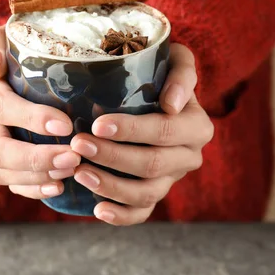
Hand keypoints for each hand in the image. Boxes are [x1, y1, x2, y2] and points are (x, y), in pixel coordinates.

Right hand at [0, 27, 80, 199]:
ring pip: (1, 170)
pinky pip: (8, 182)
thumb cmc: (21, 48)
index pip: (1, 106)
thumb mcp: (8, 36)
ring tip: (72, 170)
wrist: (13, 66)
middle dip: (36, 158)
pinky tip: (58, 187)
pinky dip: (32, 189)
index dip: (30, 118)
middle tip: (74, 157)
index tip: (64, 124)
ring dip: (37, 176)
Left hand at [70, 43, 213, 225]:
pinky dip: (121, 216)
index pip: (165, 131)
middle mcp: (189, 156)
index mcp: (197, 126)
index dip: (132, 130)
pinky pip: (142, 213)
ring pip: (146, 192)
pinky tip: (98, 209)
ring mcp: (172, 179)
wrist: (155, 91)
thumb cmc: (159, 70)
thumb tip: (172, 105)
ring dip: (111, 186)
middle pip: (152, 164)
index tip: (98, 124)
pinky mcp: (155, 193)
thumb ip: (182, 72)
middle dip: (112, 156)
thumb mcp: (175, 59)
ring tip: (79, 173)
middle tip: (78, 144)